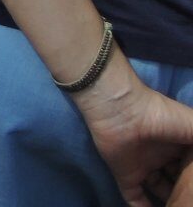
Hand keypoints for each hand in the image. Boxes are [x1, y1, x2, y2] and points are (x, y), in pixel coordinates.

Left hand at [72, 59, 192, 206]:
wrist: (122, 110)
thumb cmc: (162, 116)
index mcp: (178, 146)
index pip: (190, 167)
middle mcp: (162, 158)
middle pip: (177, 180)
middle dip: (185, 191)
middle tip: (190, 201)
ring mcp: (143, 167)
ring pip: (160, 191)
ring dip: (170, 201)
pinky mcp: (126, 176)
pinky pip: (135, 198)